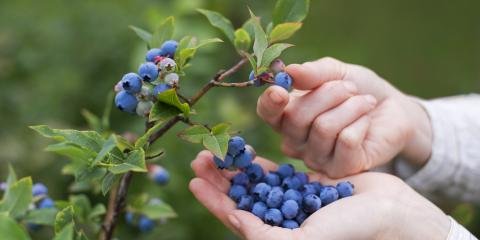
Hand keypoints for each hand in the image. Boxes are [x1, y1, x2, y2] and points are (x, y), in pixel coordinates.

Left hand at [189, 151, 449, 239]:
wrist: (390, 215)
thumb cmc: (350, 233)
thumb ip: (265, 235)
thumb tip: (234, 221)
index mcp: (276, 236)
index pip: (235, 217)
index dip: (212, 200)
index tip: (193, 181)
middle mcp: (281, 220)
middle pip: (240, 197)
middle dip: (218, 179)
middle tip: (199, 158)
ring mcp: (293, 201)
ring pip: (255, 182)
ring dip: (235, 168)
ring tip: (216, 150)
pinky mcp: (307, 185)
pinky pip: (277, 172)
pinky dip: (260, 163)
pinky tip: (245, 151)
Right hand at [257, 57, 431, 176]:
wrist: (392, 109)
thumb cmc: (358, 89)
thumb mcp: (336, 72)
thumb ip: (313, 73)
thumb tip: (290, 72)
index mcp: (287, 116)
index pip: (266, 113)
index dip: (270, 103)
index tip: (281, 91)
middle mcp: (296, 141)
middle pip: (297, 117)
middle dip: (328, 94)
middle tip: (350, 88)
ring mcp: (317, 159)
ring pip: (323, 128)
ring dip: (350, 106)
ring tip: (364, 102)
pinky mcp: (341, 169)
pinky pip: (346, 141)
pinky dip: (361, 122)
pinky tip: (367, 122)